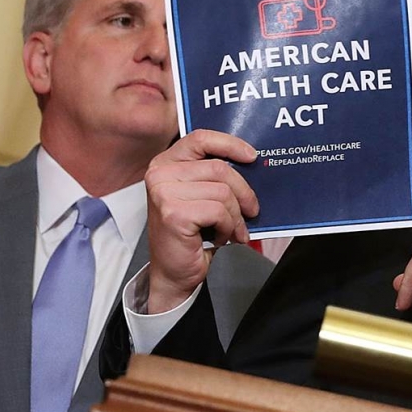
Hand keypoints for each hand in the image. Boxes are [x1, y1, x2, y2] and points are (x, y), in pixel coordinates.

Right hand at [144, 129, 258, 312]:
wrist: (172, 272)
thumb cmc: (189, 235)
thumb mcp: (199, 196)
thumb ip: (213, 176)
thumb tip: (250, 163)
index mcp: (165, 163)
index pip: (200, 138)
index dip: (230, 144)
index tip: (252, 156)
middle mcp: (159, 174)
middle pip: (219, 168)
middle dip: (243, 193)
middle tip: (251, 212)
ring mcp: (164, 193)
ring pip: (223, 192)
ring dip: (235, 217)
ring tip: (232, 230)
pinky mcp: (174, 213)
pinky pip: (219, 212)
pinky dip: (227, 228)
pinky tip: (219, 238)